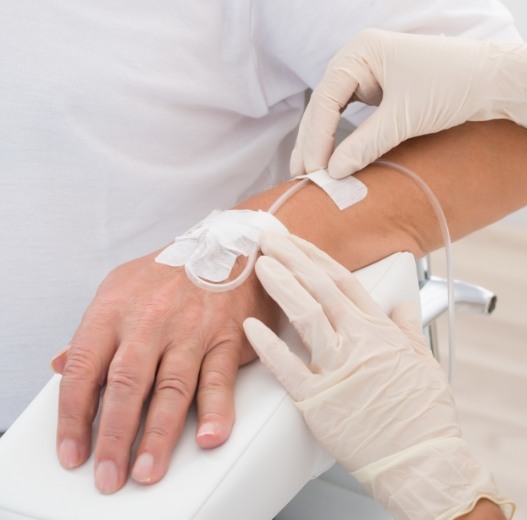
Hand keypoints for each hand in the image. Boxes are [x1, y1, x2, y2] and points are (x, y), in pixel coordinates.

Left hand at [51, 250, 276, 493]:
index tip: (72, 451)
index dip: (73, 416)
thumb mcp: (120, 288)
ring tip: (147, 470)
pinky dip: (215, 410)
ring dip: (158, 435)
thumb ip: (92, 331)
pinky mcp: (226, 336)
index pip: (83, 369)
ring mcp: (191, 329)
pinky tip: (207, 437)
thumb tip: (62, 365)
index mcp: (114, 309)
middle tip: (108, 476)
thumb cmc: (172, 272)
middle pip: (125, 385)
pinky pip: (219, 377)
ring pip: (170, 388)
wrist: (230, 245)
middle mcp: (150, 320)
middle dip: (113, 436)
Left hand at [244, 233, 512, 519]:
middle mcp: (359, 341)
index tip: (298, 244)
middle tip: (269, 240)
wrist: (423, 460)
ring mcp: (338, 369)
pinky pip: (287, 367)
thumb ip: (409, 328)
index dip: (316, 258)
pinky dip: (267, 345)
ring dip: (280, 286)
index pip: (343, 281)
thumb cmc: (425, 416)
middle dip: (292, 258)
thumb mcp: (424, 361)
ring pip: (304, 315)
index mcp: (381, 331)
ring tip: (260, 266)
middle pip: (319, 287)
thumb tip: (403, 307)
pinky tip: (250, 326)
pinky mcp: (319, 401)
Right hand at [290, 28, 526, 178]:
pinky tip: (335, 160)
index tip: (312, 170)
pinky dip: (344, 140)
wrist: (498, 81)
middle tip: (301, 177)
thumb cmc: (455, 85)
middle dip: (313, 142)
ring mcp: (371, 76)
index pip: (325, 99)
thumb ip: (365, 144)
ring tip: (310, 173)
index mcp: (361, 52)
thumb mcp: (405, 117)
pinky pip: (354, 118)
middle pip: (324, 106)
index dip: (315, 138)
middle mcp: (361, 60)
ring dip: (324, 143)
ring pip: (335, 113)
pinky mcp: (384, 92)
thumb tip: (333, 172)